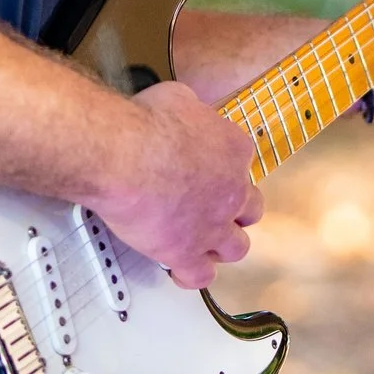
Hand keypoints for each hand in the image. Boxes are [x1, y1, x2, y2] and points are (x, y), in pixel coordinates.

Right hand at [87, 80, 263, 289]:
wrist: (123, 154)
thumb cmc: (144, 125)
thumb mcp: (178, 97)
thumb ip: (192, 109)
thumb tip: (187, 108)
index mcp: (233, 150)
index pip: (242, 163)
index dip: (224, 168)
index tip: (208, 170)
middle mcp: (232, 190)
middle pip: (250, 209)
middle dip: (235, 211)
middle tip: (213, 208)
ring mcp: (212, 225)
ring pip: (236, 248)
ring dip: (222, 245)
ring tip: (204, 242)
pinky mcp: (187, 251)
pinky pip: (200, 276)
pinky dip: (192, 275)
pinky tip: (182, 269)